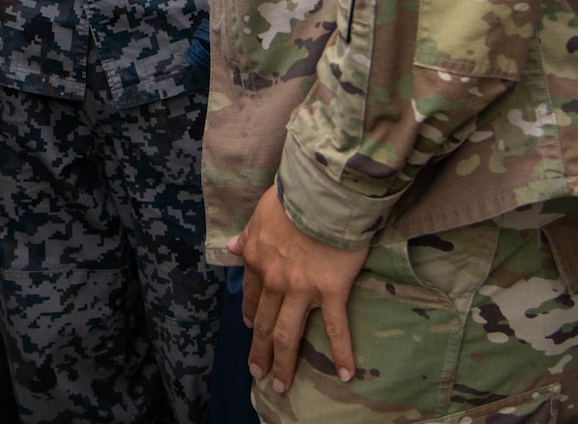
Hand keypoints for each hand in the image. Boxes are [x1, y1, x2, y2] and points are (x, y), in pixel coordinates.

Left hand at [227, 185, 368, 391]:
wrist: (320, 193)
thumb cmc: (292, 196)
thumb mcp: (260, 213)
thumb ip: (247, 234)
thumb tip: (232, 246)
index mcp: (257, 260)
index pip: (250, 295)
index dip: (249, 314)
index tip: (249, 328)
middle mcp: (274, 280)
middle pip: (263, 323)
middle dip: (259, 351)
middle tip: (257, 372)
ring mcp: (301, 289)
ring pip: (287, 334)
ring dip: (283, 363)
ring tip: (280, 385)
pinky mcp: (330, 291)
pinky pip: (334, 328)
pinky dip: (340, 353)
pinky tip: (344, 373)